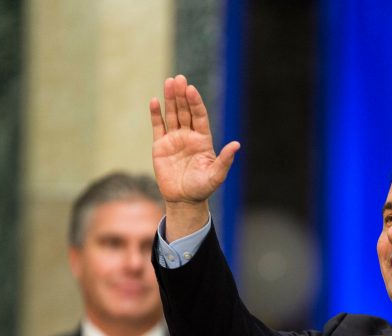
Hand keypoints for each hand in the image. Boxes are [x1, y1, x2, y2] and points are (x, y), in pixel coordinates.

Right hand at [150, 75, 239, 239]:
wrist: (184, 200)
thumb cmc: (202, 188)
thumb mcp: (216, 176)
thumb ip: (225, 160)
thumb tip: (236, 145)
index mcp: (203, 139)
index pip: (199, 116)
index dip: (195, 103)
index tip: (191, 90)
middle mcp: (188, 135)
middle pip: (185, 111)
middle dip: (182, 95)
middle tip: (179, 79)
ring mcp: (174, 139)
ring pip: (172, 114)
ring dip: (170, 98)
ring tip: (169, 82)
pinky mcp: (160, 146)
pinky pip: (158, 126)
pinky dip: (156, 114)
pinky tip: (155, 101)